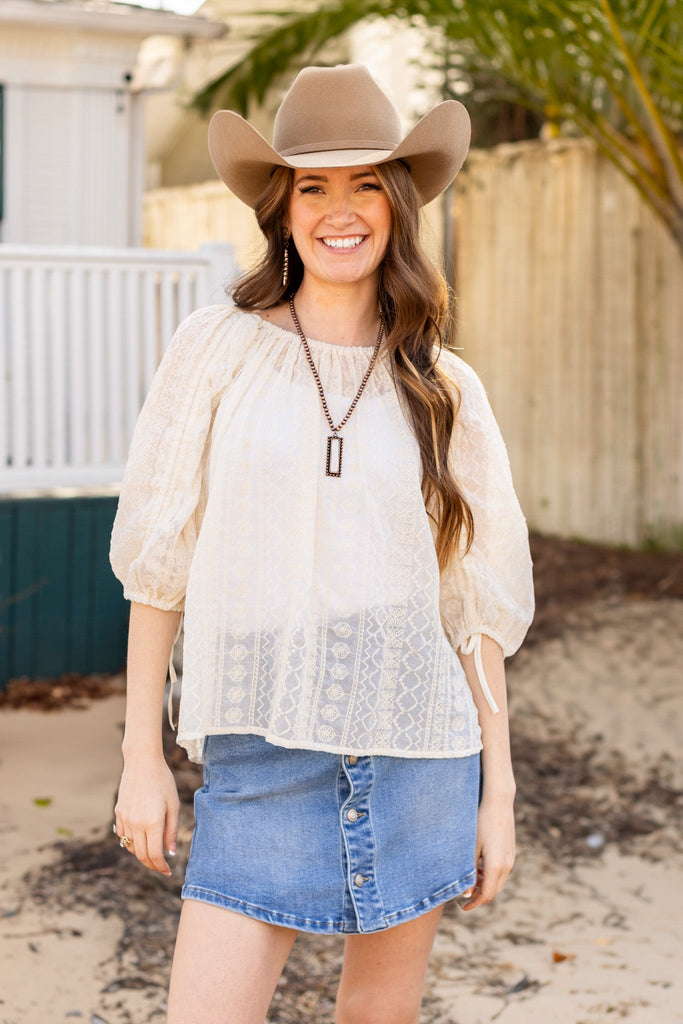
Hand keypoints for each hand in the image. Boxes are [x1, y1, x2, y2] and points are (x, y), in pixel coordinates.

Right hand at [114, 755, 179, 875]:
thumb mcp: (173, 804)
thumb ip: (171, 830)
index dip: (161, 866)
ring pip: (130, 847)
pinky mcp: (118, 813)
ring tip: (153, 854)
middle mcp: (136, 823)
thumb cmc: (162, 781)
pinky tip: (140, 840)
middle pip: (141, 855)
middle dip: (152, 864)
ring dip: (141, 854)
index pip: (154, 854)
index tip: (168, 871)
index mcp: (152, 822)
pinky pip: (122, 836)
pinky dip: (131, 843)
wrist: (142, 762)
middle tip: (161, 867)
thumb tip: (170, 852)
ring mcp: (125, 818)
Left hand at [461, 793, 514, 911]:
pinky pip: (502, 871)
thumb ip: (469, 871)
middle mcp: (507, 865)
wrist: (498, 803)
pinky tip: (479, 866)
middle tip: (462, 895)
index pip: (486, 895)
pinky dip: (491, 875)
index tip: (462, 907)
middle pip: (493, 890)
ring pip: (498, 881)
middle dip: (478, 896)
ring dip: (485, 885)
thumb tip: (467, 893)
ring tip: (470, 879)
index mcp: (496, 866)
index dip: (474, 904)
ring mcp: (511, 859)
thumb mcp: (471, 847)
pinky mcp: (511, 852)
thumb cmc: (480, 822)